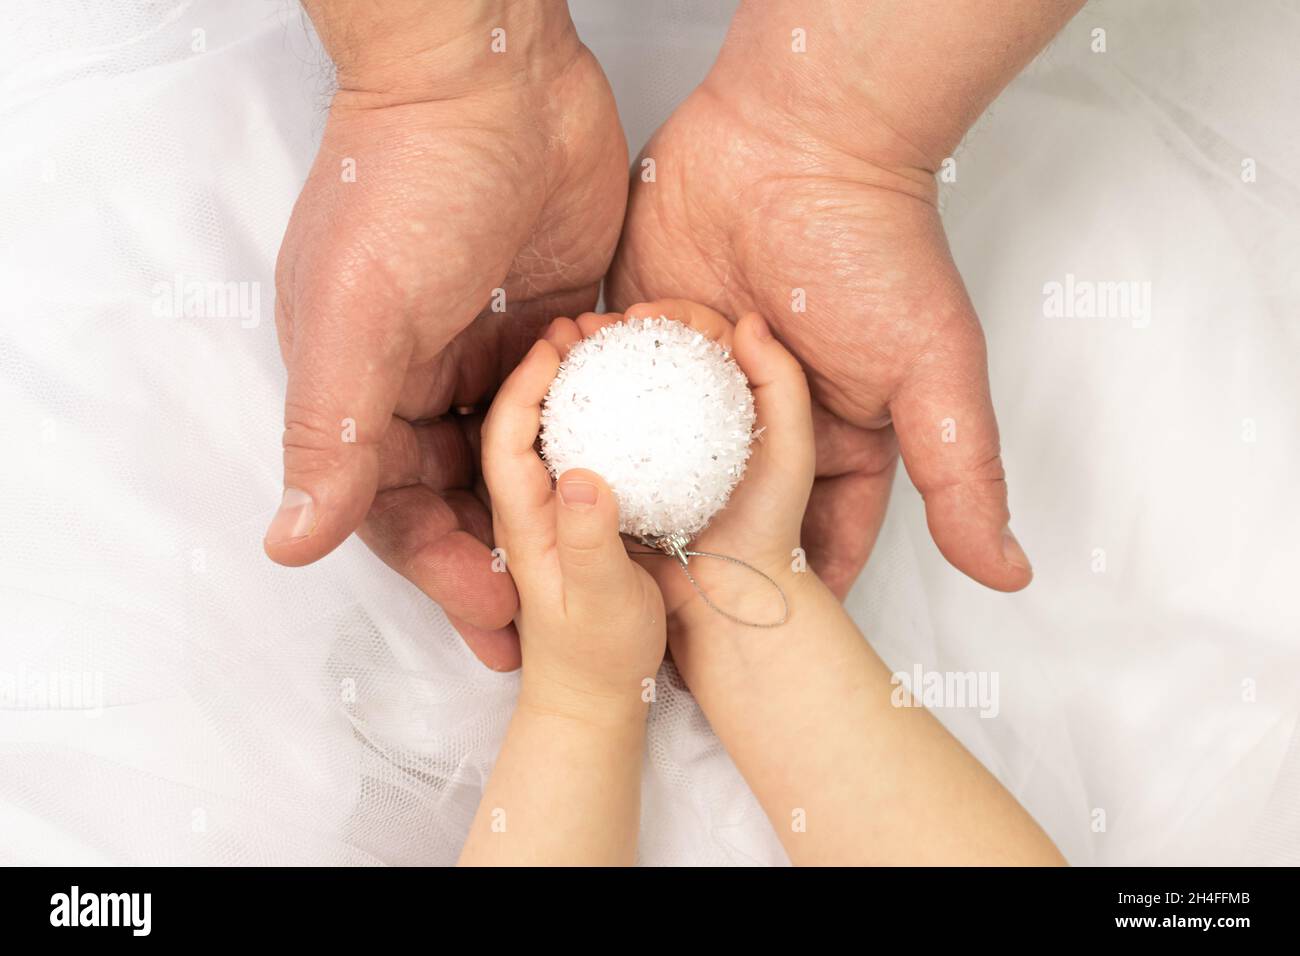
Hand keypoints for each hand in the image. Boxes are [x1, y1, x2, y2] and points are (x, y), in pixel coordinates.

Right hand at [264, 2, 627, 669]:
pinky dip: (595, 444)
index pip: (394, 507)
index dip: (441, 572)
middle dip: (499, 560)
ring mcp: (493, 352)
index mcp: (363, 388)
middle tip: (549, 626)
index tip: (496, 625)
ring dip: (551, 512)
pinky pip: (573, 405)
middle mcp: (425, 380)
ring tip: (604, 575)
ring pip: (520, 459)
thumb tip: (288, 544)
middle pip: (459, 496)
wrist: (492, 77)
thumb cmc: (408, 184)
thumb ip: (333, 431)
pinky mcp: (555, 322)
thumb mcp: (359, 315)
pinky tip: (638, 489)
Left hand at [480, 326, 665, 715]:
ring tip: (601, 338)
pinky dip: (581, 411)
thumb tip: (584, 476)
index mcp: (515, 520)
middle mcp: (520, 505)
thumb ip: (589, 543)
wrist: (593, 707)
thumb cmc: (597, 663)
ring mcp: (540, 508)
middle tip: (582, 324)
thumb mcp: (602, 604)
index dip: (524, 387)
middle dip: (539, 370)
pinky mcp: (564, 512)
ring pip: (539, 432)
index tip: (559, 343)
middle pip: (513, 423)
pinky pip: (564, 449)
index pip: (503, 438)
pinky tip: (616, 386)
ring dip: (561, 386)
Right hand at [572, 300, 814, 645]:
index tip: (644, 315)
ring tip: (561, 348)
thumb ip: (783, 386)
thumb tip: (748, 320)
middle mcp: (681, 415)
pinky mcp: (613, 478)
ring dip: (582, 362)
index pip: (696, 334)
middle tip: (587, 326)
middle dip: (611, 329)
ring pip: (610, 391)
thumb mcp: (790, 454)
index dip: (670, 312)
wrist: (729, 595)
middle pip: (644, 355)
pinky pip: (589, 439)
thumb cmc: (768, 525)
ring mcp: (643, 447)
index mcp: (724, 396)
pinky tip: (551, 402)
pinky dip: (569, 414)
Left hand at [607, 11, 1042, 596]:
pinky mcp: (645, 328)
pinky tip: (562, 462)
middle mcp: (763, 412)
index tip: (757, 643)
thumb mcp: (933, 374)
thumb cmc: (875, 251)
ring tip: (596, 555)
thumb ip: (963, 477)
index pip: (819, 527)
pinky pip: (611, 388)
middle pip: (730, 505)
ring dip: (636, 493)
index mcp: (833, 430)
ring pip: (661, 455)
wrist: (798, 140)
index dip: (796, 583)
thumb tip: (1010, 575)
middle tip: (662, 618)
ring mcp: (699, 374)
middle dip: (699, 557)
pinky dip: (592, 415)